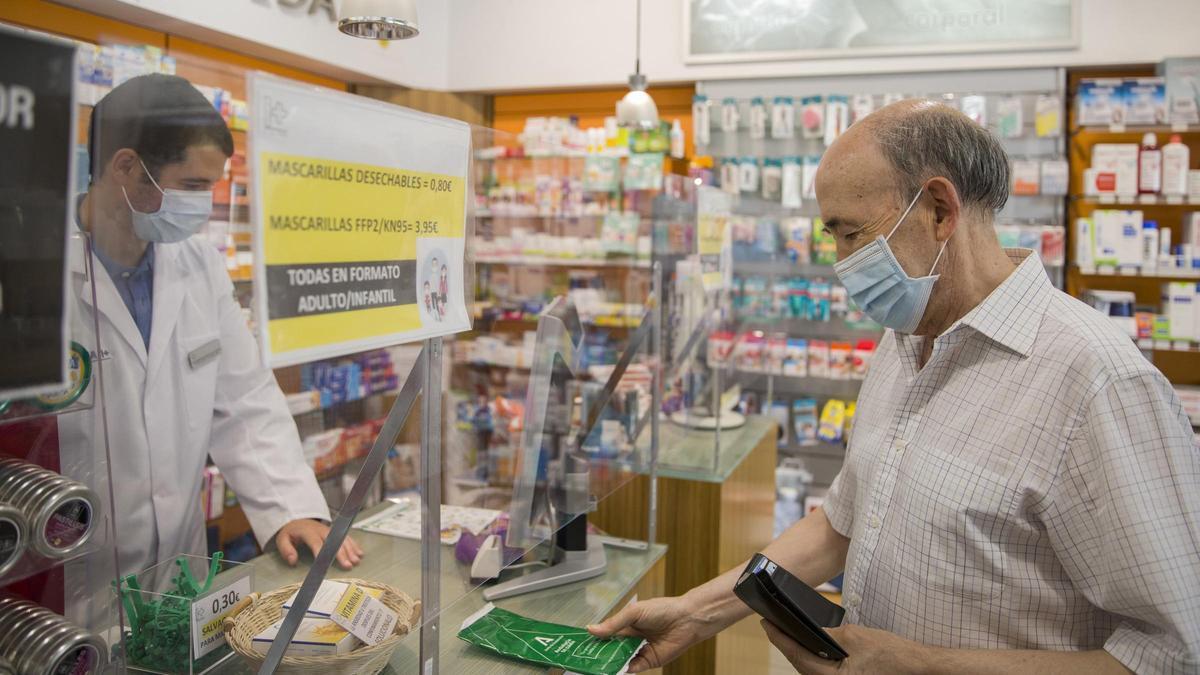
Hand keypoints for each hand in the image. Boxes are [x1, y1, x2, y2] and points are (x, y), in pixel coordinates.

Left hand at [274, 519, 363, 569]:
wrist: (298, 520)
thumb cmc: (291, 533)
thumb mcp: (282, 540)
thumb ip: (286, 550)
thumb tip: (293, 561)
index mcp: (308, 532)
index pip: (316, 542)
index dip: (321, 552)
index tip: (325, 563)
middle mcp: (321, 530)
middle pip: (333, 541)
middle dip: (341, 554)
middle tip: (347, 565)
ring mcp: (330, 530)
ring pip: (342, 539)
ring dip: (350, 550)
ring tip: (356, 561)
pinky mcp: (335, 532)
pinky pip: (346, 537)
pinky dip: (354, 545)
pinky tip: (359, 553)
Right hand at [587, 597, 715, 671]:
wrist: (686, 619)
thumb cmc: (662, 610)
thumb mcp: (634, 613)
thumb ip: (614, 624)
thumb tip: (592, 629)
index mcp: (626, 626)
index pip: (606, 635)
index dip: (595, 640)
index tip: (581, 645)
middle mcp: (631, 640)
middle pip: (611, 650)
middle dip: (600, 654)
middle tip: (586, 659)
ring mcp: (639, 651)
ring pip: (620, 660)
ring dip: (610, 663)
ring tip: (597, 666)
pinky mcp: (649, 662)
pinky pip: (633, 668)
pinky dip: (624, 669)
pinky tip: (616, 669)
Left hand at [761, 621, 927, 673]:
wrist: (916, 667)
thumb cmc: (889, 654)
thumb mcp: (854, 637)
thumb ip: (827, 634)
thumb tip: (807, 628)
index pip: (796, 655)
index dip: (778, 637)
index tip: (765, 622)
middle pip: (801, 664)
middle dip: (786, 644)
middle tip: (772, 624)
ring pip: (811, 669)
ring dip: (799, 651)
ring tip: (787, 632)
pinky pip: (823, 671)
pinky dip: (814, 657)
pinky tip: (811, 645)